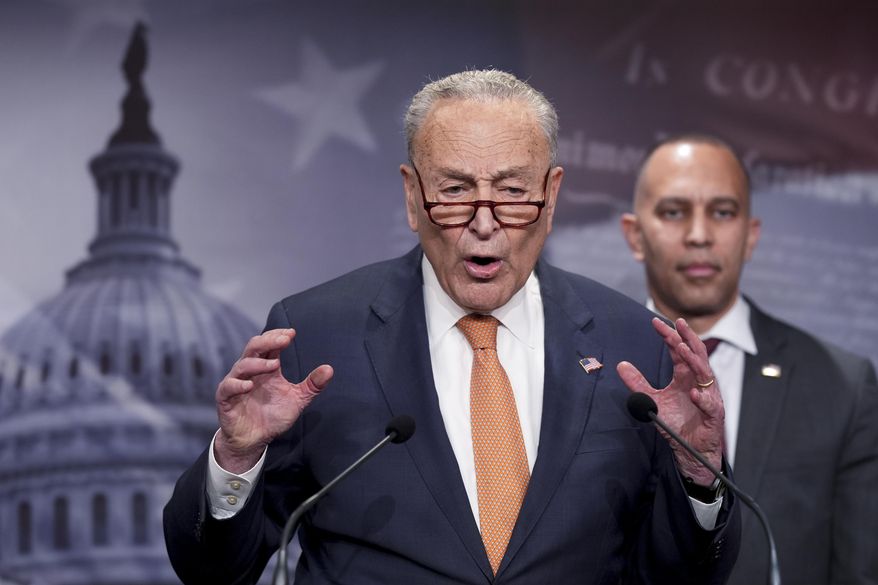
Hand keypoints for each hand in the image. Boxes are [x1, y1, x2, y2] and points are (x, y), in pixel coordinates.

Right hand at [214, 328, 332, 472]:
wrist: (255, 439)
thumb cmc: (273, 416)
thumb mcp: (297, 399)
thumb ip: (312, 385)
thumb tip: (330, 369)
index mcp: (266, 368)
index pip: (269, 344)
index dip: (278, 336)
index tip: (292, 333)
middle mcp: (250, 372)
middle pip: (254, 347)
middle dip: (268, 340)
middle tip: (284, 339)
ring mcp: (236, 384)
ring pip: (242, 365)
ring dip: (258, 363)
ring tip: (275, 364)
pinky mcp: (226, 399)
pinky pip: (228, 388)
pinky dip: (237, 385)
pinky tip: (249, 386)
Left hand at [617, 318, 724, 484]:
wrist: (690, 449)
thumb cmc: (676, 423)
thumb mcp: (652, 400)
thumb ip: (638, 383)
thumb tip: (621, 365)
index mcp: (685, 375)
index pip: (679, 350)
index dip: (669, 336)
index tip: (656, 322)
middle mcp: (698, 381)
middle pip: (695, 354)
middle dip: (687, 337)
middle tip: (678, 323)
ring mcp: (708, 396)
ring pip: (705, 373)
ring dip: (694, 360)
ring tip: (681, 348)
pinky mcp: (714, 414)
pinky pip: (710, 404)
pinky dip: (703, 398)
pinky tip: (694, 392)